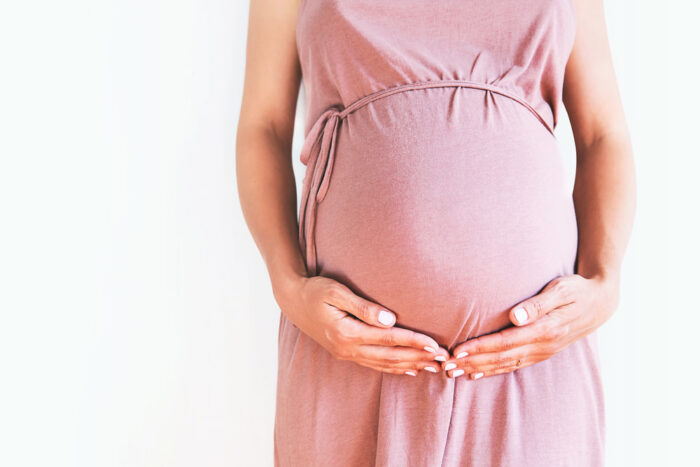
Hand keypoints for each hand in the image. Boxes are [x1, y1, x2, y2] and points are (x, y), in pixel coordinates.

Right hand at [275, 275, 449, 375]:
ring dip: (410, 366)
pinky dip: (393, 368)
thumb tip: (390, 319)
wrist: (292, 300)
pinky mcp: (345, 353)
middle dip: (418, 358)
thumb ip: (363, 306)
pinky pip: (374, 365)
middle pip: (390, 356)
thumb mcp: (336, 291)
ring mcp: (346, 353)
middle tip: (443, 360)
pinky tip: (408, 370)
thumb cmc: (315, 290)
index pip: (389, 339)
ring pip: (384, 364)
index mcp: (347, 332)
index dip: (414, 342)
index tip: (435, 344)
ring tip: (433, 367)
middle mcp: (348, 348)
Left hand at [441, 273, 619, 379]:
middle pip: (501, 358)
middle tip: (446, 367)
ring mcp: (542, 352)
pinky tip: (476, 374)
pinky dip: (493, 371)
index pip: (505, 342)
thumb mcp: (561, 289)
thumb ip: (538, 303)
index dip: (480, 348)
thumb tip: (515, 316)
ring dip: (478, 370)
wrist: (600, 303)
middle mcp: (543, 345)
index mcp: (545, 329)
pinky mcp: (541, 353)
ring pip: (505, 365)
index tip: (458, 350)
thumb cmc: (577, 290)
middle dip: (472, 363)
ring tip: (454, 373)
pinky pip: (513, 366)